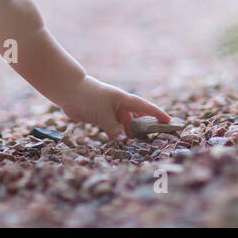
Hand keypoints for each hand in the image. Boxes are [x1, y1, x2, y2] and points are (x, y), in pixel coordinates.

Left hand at [58, 75, 172, 141]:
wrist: (68, 92)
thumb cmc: (88, 97)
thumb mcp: (102, 113)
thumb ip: (113, 128)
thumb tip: (124, 141)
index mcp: (124, 99)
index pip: (145, 107)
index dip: (157, 114)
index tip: (169, 121)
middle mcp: (120, 106)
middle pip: (137, 118)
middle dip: (146, 127)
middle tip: (158, 139)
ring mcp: (111, 112)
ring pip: (125, 126)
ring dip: (131, 134)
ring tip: (141, 146)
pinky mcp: (102, 118)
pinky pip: (115, 129)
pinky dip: (119, 136)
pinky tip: (123, 145)